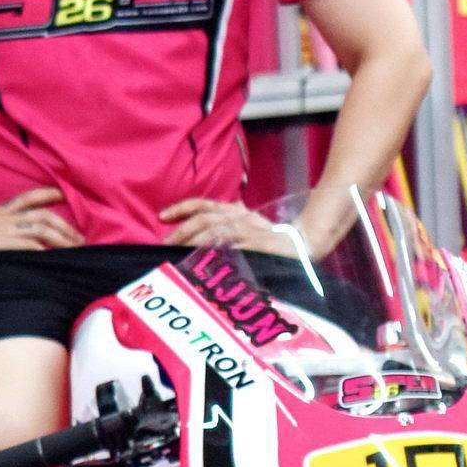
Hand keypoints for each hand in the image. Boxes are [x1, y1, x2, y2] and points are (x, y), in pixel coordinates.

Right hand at [0, 186, 82, 253]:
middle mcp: (4, 218)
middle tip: (78, 237)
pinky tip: (57, 259)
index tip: (62, 195)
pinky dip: (48, 252)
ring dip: (63, 238)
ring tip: (75, 249)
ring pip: (44, 229)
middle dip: (64, 225)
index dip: (47, 194)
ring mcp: (5, 231)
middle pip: (43, 215)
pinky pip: (34, 247)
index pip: (27, 198)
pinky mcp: (4, 245)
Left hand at [164, 196, 306, 255]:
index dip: (182, 208)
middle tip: (166, 245)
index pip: (205, 204)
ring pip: (219, 231)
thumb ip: (223, 227)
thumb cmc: (269, 238)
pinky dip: (224, 253)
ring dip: (198, 243)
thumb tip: (192, 238)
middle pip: (206, 219)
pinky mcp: (263, 245)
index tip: (162, 216)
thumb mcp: (245, 228)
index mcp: (236, 212)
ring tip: (182, 255)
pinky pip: (240, 248)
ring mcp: (253, 231)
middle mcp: (242, 218)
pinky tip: (210, 262)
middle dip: (183, 231)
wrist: (304, 243)